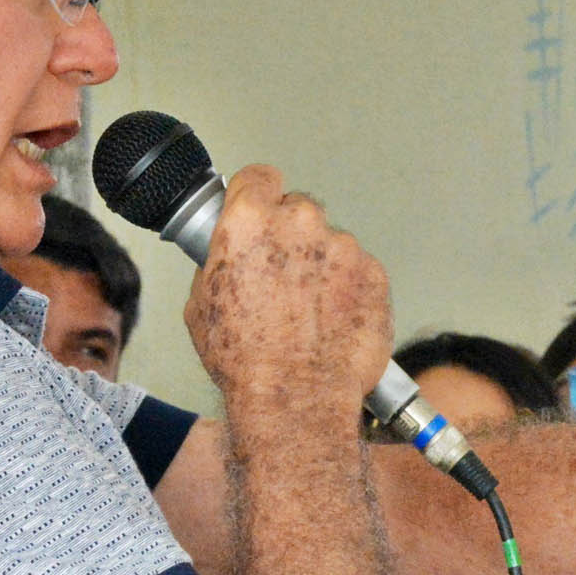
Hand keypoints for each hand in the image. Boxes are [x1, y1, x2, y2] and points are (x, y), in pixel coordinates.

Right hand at [181, 166, 392, 425]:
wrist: (296, 397)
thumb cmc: (245, 359)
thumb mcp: (201, 303)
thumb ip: (220, 259)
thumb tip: (228, 249)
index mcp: (249, 222)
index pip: (259, 177)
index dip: (258, 195)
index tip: (261, 207)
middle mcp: (300, 223)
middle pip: (298, 210)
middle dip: (291, 236)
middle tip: (282, 277)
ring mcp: (343, 246)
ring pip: (331, 242)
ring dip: (323, 266)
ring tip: (309, 311)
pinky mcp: (374, 273)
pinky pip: (359, 269)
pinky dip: (349, 289)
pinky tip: (333, 320)